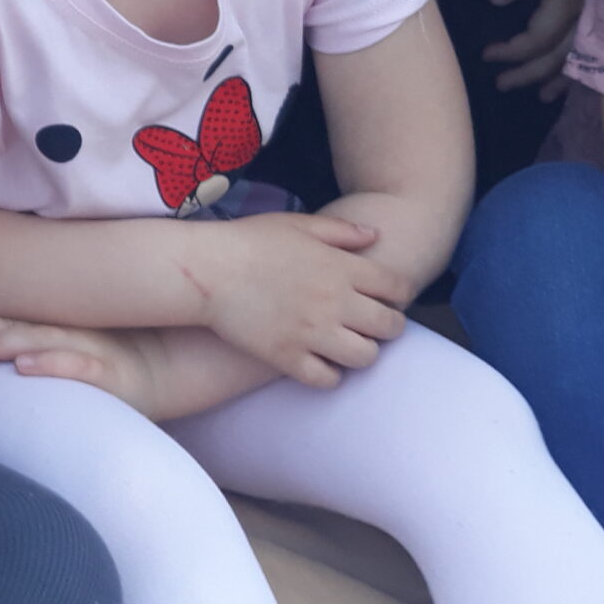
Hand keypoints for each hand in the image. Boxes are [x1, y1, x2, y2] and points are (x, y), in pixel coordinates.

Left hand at [0, 312, 157, 401]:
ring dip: (2, 345)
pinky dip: (51, 364)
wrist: (184, 369)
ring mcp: (93, 349)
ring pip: (40, 342)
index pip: (7, 321)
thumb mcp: (80, 354)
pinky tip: (23, 368)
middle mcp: (70, 333)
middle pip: (15, 326)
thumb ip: (42, 349)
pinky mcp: (116, 373)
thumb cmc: (123, 365)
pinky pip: (80, 366)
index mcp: (58, 329)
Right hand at [194, 214, 404, 388]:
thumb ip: (341, 231)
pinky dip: (329, 374)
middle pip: (390, 327)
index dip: (398, 293)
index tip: (384, 296)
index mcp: (342, 267)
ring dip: (362, 351)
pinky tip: (319, 361)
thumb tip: (375, 236)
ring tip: (346, 344)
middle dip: (388, 326)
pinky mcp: (288, 357)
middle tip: (370, 323)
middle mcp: (335, 302)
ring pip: (365, 357)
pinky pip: (327, 379)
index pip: (398, 288)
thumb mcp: (297, 223)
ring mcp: (312, 333)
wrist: (205, 270)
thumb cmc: (249, 241)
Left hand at [482, 0, 601, 96]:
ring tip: (541, 96)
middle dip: (529, 74)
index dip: (511, 51)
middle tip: (502, 85)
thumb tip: (494, 0)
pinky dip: (587, 69)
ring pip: (581, 59)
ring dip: (558, 79)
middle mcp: (588, 20)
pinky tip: (580, 78)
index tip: (487, 56)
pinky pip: (602, 53)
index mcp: (568, 3)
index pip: (536, 40)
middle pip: (556, 58)